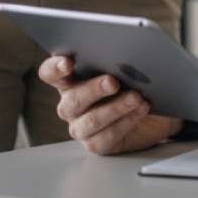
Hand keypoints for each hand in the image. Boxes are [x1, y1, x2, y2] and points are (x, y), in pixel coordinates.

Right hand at [39, 56, 181, 154]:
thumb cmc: (128, 87)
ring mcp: (80, 127)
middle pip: (74, 98)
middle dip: (95, 89)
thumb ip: (114, 63)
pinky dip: (128, 120)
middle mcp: (70, 106)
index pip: (50, 73)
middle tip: (113, 82)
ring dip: (117, 107)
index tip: (68, 63)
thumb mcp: (119, 72)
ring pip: (93, 119)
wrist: (147, 117)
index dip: (55, 68)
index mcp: (69, 82)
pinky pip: (109, 134)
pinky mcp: (96, 144)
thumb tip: (126, 54)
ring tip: (136, 97)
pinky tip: (141, 109)